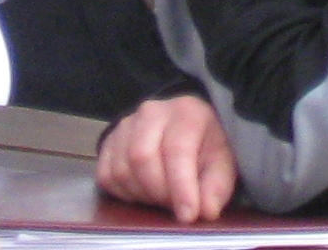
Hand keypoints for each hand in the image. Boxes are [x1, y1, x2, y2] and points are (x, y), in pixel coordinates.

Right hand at [98, 94, 236, 223]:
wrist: (185, 127)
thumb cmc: (204, 144)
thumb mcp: (221, 161)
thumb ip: (217, 185)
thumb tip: (207, 210)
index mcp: (185, 112)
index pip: (177, 150)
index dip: (181, 187)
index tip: (188, 215)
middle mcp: (152, 113)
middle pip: (142, 158)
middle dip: (159, 192)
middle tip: (174, 204)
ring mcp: (126, 125)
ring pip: (121, 170)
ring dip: (142, 194)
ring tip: (161, 196)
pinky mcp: (109, 142)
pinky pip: (106, 176)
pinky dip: (124, 193)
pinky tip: (143, 192)